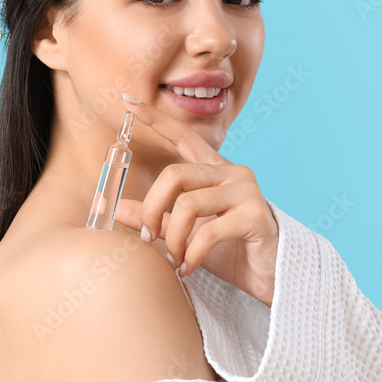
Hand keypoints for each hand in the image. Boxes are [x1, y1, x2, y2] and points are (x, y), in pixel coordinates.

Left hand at [113, 96, 278, 306]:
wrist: (271, 278)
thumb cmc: (228, 252)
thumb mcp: (182, 232)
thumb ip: (152, 215)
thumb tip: (109, 205)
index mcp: (214, 170)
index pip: (182, 136)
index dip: (155, 119)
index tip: (128, 103)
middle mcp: (232, 172)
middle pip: (175, 175)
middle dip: (152, 209)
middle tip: (148, 237)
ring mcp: (246, 192)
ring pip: (188, 205)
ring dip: (172, 238)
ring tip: (173, 259)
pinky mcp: (255, 216)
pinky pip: (208, 232)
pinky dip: (190, 254)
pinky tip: (187, 266)